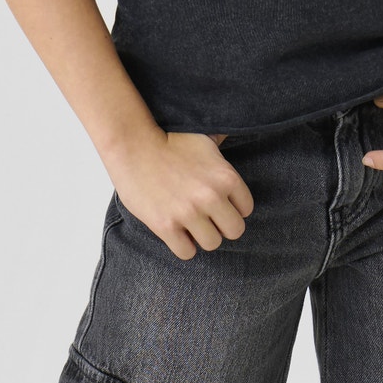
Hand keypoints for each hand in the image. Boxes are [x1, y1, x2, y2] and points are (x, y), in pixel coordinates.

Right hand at [110, 128, 252, 260]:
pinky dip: (183, 245)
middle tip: (208, 217)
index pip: (246, 209)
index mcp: (226, 177)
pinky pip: (187, 253)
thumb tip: (249, 129)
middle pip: (234, 231)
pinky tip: (177, 232)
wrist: (133, 145)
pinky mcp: (166, 226)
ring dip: (202, 236)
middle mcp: (211, 197)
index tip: (220, 203)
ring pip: (212, 243)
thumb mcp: (206, 138)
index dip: (233, 207)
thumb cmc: (170, 140)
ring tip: (191, 224)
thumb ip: (226, 146)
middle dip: (222, 225)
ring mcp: (188, 213)